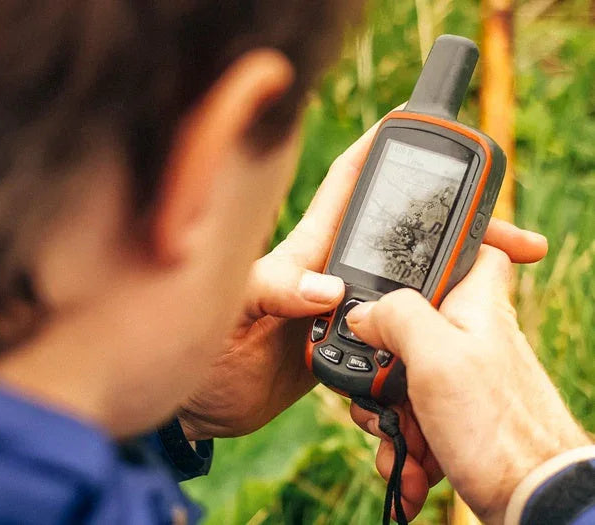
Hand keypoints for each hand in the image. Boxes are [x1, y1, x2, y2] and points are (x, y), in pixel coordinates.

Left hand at [178, 110, 549, 440]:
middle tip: (512, 235)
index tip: (417, 126)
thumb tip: (329, 290)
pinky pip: (402, 330)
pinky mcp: (348, 347)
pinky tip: (465, 330)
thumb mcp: (230, 310)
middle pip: (398, 235)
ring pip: (408, 281)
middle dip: (454, 224)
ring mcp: (340, 310)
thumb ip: (273, 292)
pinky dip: (434, 327)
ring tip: (507, 273)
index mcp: (302, 251)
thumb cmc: (200, 353)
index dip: (379, 150)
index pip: (346, 186)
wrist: (199, 409)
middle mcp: (327, 273)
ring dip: (454, 276)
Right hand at [347, 245, 591, 523]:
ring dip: (387, 418)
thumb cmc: (496, 428)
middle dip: (378, 366)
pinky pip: (410, 423)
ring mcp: (459, 381)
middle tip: (382, 388)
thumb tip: (362, 312)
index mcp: (473, 307)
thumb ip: (397, 316)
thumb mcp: (437, 357)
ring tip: (402, 442)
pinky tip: (411, 468)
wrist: (533, 502)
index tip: (399, 261)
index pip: (471, 249)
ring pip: (398, 381)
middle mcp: (467, 338)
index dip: (439, 246)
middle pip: (403, 327)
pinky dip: (404, 448)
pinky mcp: (453, 421)